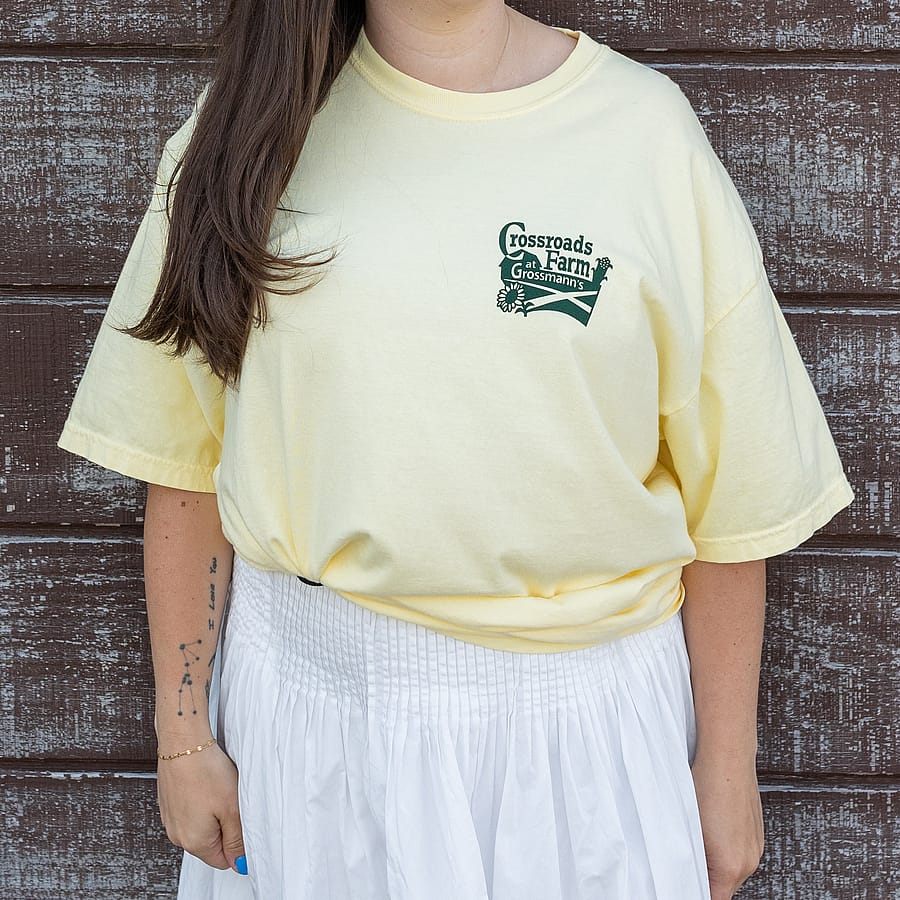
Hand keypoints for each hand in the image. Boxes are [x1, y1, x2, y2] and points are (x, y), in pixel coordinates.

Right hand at [157, 738, 246, 875]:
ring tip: (217, 790)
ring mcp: (171, 819)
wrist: (183, 744)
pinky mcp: (168, 803)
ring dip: (213, 813)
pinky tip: (206, 784)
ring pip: (201, 826)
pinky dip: (200, 801)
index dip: (237, 844)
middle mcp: (178, 835)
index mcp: (195, 842)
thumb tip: (240, 863)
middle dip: (224, 826)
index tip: (241, 822)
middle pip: (211, 843)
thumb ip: (236, 840)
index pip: (222, 860)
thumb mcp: (232, 808)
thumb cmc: (206, 772)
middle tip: (230, 801)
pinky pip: (190, 811)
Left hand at [690, 750, 764, 898]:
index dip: (694, 889)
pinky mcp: (755, 831)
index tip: (683, 882)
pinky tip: (709, 828)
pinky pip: (738, 851)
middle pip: (725, 887)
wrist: (728, 754)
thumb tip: (685, 870)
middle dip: (705, 878)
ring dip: (714, 863)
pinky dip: (723, 848)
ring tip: (696, 840)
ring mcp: (755, 845)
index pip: (713, 898)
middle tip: (685, 862)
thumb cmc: (707, 784)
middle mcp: (749, 860)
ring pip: (732, 870)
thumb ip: (690, 860)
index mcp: (732, 867)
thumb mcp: (689, 829)